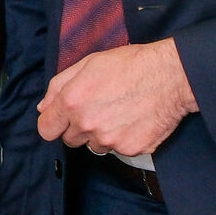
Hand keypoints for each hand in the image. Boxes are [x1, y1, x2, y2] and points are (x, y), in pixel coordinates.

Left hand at [38, 39, 196, 157]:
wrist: (171, 76)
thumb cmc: (131, 65)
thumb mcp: (88, 64)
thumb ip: (59, 86)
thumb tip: (44, 107)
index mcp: (71, 102)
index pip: (46, 129)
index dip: (54, 124)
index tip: (62, 120)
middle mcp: (87, 124)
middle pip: (70, 140)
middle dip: (79, 128)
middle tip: (98, 110)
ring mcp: (109, 139)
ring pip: (94, 146)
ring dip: (101, 135)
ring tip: (119, 112)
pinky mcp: (131, 149)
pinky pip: (119, 150)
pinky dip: (124, 139)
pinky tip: (134, 120)